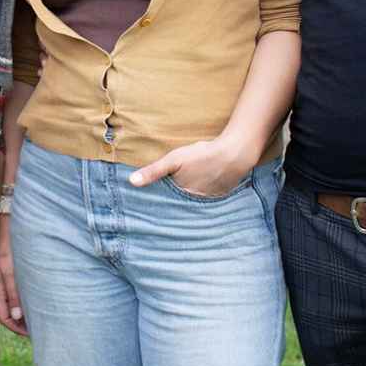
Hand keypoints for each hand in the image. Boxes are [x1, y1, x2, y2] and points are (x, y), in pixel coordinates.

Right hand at [0, 215, 27, 336]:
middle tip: (38, 329)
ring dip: (26, 311)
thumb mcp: (10, 270)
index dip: (15, 328)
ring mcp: (7, 277)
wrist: (10, 222)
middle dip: (22, 322)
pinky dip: (28, 298)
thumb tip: (16, 318)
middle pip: (9, 311)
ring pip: (15, 301)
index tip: (31, 334)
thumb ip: (13, 293)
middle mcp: (1, 284)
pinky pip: (20, 290)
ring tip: (41, 316)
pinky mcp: (14, 270)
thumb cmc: (10, 245)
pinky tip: (39, 297)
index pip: (2, 316)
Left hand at [129, 135, 251, 198]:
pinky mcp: (218, 198)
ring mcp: (208, 203)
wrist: (233, 154)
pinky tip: (196, 194)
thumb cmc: (201, 156)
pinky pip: (205, 203)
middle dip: (169, 209)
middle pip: (178, 208)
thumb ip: (153, 171)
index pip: (164, 207)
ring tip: (175, 205)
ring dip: (184, 206)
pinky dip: (199, 201)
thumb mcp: (174, 160)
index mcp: (182, 198)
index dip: (156, 207)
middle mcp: (195, 205)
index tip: (146, 209)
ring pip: (191, 207)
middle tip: (158, 210)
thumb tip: (131, 182)